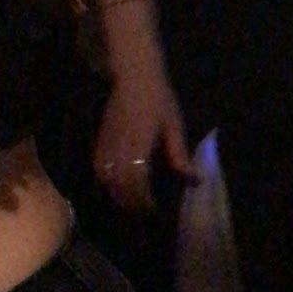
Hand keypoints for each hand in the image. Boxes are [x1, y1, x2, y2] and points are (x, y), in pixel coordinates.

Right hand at [94, 62, 194, 211]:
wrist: (133, 77)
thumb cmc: (158, 99)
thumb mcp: (174, 126)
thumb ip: (180, 155)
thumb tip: (194, 180)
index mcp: (139, 144)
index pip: (138, 182)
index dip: (145, 200)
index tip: (155, 211)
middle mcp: (119, 148)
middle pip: (120, 186)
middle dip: (132, 204)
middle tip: (145, 215)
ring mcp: (106, 146)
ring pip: (107, 181)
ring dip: (119, 197)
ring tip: (133, 206)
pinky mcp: (99, 143)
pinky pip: (100, 171)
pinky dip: (108, 184)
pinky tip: (118, 190)